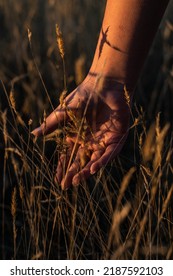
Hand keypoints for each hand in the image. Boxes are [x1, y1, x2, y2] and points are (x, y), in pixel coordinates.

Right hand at [32, 75, 131, 189]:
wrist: (104, 84)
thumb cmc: (84, 96)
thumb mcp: (64, 113)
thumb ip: (51, 125)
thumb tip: (33, 134)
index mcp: (79, 137)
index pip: (70, 157)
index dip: (64, 167)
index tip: (57, 179)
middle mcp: (91, 142)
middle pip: (81, 161)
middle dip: (73, 174)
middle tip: (65, 186)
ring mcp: (103, 141)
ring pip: (94, 160)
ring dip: (86, 171)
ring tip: (77, 180)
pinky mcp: (116, 138)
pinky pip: (109, 153)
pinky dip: (101, 161)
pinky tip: (92, 169)